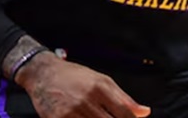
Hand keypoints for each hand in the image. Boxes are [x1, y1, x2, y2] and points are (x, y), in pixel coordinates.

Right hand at [16, 52, 149, 117]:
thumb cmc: (74, 76)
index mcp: (100, 88)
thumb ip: (123, 98)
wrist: (43, 74)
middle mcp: (86, 100)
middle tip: (111, 117)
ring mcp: (70, 112)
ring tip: (97, 116)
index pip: (123, 112)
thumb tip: (144, 112)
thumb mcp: (102, 80)